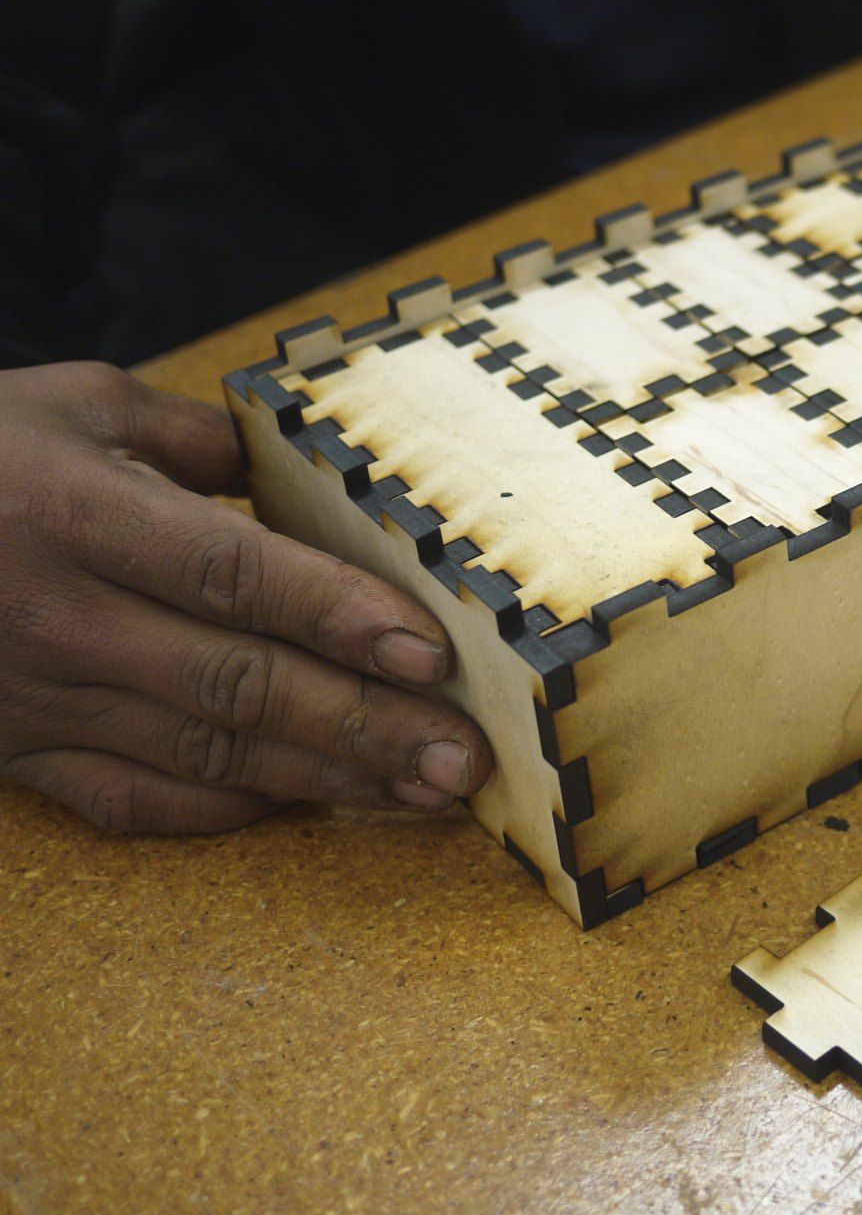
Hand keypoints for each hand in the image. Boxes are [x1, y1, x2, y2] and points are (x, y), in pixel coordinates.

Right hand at [0, 362, 493, 832]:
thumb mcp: (67, 405)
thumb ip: (193, 437)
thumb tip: (310, 468)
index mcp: (72, 513)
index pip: (230, 573)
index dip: (335, 614)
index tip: (428, 650)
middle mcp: (53, 616)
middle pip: (235, 683)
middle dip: (362, 725)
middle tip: (462, 756)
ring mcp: (31, 698)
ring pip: (202, 754)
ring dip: (323, 779)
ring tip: (419, 791)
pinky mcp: (13, 753)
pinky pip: (130, 800)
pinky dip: (223, 809)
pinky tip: (305, 804)